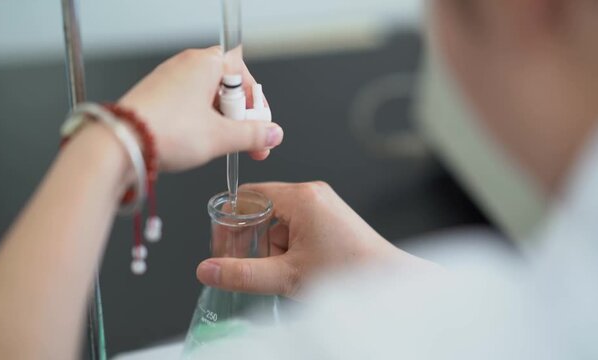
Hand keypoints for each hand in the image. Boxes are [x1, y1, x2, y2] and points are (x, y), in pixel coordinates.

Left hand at [119, 46, 282, 171]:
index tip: (262, 127)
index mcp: (206, 63)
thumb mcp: (220, 137)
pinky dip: (200, 123)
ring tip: (221, 146)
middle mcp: (186, 66)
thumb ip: (253, 135)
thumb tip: (272, 134)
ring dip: (221, 122)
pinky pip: (189, 106)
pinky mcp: (157, 97)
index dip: (255, 104)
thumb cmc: (165, 131)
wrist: (121, 144)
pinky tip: (199, 143)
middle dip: (241, 117)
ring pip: (208, 99)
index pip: (244, 75)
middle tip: (247, 143)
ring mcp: (169, 80)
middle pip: (227, 87)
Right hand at [196, 182, 437, 298]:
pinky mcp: (329, 217)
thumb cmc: (348, 273)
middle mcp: (312, 193)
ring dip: (272, 246)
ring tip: (285, 271)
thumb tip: (208, 269)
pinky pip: (295, 225)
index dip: (231, 219)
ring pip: (278, 220)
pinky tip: (295, 268)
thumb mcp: (287, 276)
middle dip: (253, 239)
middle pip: (262, 208)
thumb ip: (243, 273)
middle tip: (254, 265)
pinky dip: (288, 246)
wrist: (389, 282)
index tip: (223, 241)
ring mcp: (323, 204)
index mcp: (301, 197)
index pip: (249, 194)